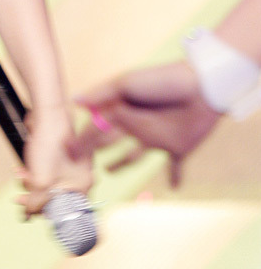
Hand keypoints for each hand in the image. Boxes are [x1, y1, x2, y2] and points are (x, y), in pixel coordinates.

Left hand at [17, 105, 92, 216]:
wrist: (48, 115)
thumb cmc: (49, 146)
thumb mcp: (40, 181)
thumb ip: (35, 202)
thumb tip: (27, 216)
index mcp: (82, 186)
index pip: (66, 212)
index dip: (45, 213)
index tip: (29, 213)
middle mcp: (80, 178)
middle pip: (56, 198)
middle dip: (35, 196)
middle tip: (19, 197)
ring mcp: (71, 166)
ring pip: (48, 184)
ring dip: (31, 183)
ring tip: (19, 176)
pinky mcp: (61, 157)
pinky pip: (46, 171)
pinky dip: (33, 172)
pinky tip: (21, 168)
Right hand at [71, 61, 219, 186]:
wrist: (201, 87)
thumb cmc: (161, 80)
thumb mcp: (127, 83)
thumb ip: (101, 94)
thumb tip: (73, 100)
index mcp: (122, 110)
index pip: (96, 128)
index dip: (81, 139)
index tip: (66, 149)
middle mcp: (136, 125)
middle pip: (110, 142)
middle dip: (92, 151)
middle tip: (77, 163)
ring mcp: (156, 138)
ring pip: (134, 156)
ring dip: (122, 163)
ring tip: (110, 171)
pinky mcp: (178, 147)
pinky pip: (176, 166)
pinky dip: (176, 176)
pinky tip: (174, 187)